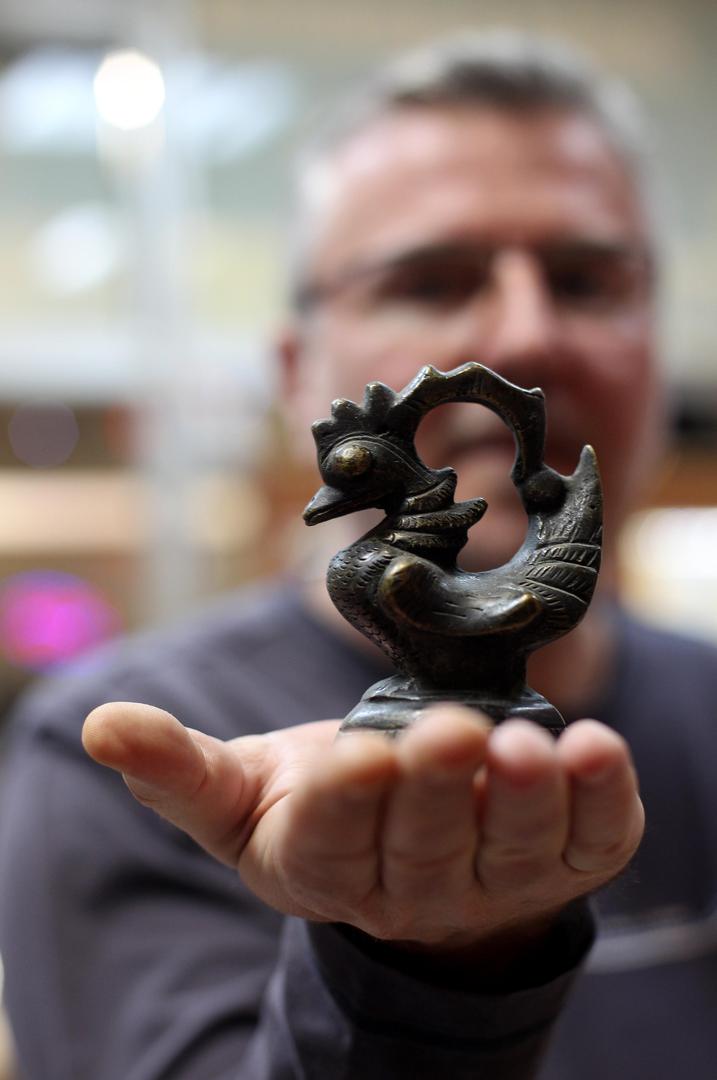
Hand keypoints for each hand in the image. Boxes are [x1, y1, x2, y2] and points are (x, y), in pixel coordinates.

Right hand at [82, 704, 642, 952]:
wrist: (415, 835)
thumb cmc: (322, 803)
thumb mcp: (242, 789)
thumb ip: (178, 766)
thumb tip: (102, 726)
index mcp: (326, 866)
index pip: (334, 843)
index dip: (349, 803)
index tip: (358, 754)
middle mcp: (414, 888)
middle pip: (426, 845)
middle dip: (437, 787)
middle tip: (450, 729)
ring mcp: (496, 880)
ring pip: (512, 849)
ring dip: (524, 798)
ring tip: (529, 742)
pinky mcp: (566, 858)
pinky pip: (591, 839)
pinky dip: (601, 798)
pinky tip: (597, 747)